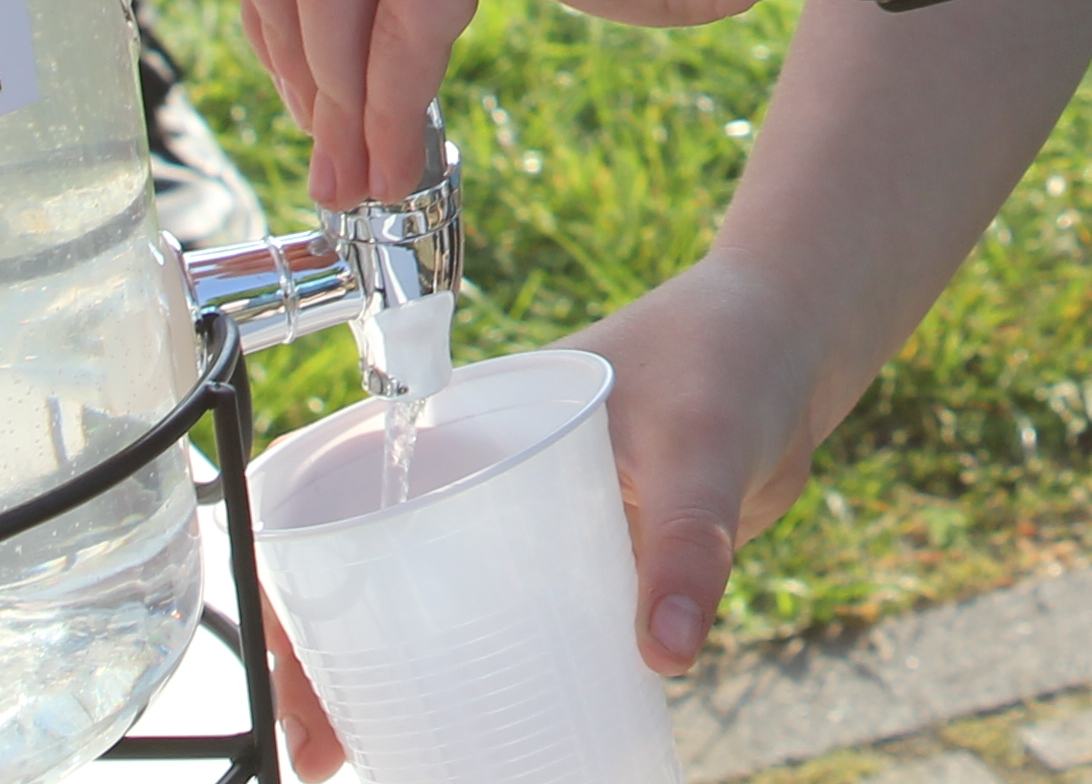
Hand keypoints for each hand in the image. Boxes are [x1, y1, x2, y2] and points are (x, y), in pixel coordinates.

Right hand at [254, 259, 835, 765]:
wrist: (801, 350)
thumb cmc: (733, 353)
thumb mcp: (703, 437)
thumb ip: (688, 538)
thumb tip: (669, 652)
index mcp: (475, 421)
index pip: (354, 499)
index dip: (305, 582)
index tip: (290, 665)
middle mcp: (491, 472)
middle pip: (385, 571)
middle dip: (341, 657)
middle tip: (323, 748)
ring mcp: (537, 520)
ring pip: (450, 609)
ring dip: (412, 675)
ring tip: (385, 754)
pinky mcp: (591, 560)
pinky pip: (526, 625)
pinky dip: (502, 675)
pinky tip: (499, 729)